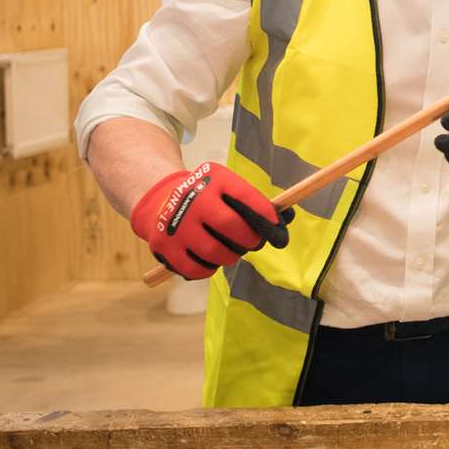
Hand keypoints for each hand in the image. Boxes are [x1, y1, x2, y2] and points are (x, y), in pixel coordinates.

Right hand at [130, 161, 290, 279]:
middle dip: (250, 240)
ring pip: (216, 252)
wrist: (160, 200)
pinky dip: (209, 268)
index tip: (277, 228)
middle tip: (252, 243)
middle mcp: (193, 199)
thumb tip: (288, 219)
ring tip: (230, 250)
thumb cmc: (208, 198)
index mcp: (214, 179)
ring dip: (231, 256)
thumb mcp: (228, 188)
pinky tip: (210, 259)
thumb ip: (255, 203)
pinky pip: (196, 269)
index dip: (266, 215)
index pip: (247, 197)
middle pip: (232, 227)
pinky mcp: (163, 246)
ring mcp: (176, 223)